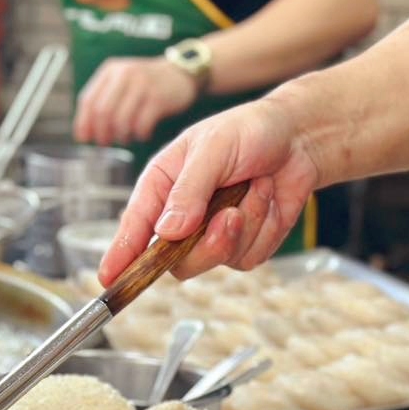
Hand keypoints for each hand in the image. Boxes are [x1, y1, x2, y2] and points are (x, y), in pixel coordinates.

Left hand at [73, 57, 198, 146]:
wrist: (181, 73)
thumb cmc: (146, 84)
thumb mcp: (121, 83)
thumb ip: (102, 101)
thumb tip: (83, 134)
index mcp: (110, 71)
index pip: (88, 100)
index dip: (83, 123)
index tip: (84, 139)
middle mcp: (124, 75)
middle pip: (102, 112)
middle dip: (101, 133)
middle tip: (105, 143)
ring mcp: (142, 85)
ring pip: (121, 120)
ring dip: (121, 136)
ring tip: (125, 138)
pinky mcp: (158, 98)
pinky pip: (141, 125)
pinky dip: (139, 135)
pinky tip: (142, 134)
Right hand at [97, 96, 319, 284]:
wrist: (299, 137)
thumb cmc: (249, 131)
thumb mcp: (213, 148)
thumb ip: (189, 190)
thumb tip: (167, 232)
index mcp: (161, 188)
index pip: (135, 228)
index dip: (121, 255)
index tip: (109, 278)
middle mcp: (181, 217)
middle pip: (175, 261)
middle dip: (206, 244)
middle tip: (229, 216)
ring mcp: (211, 235)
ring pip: (215, 260)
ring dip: (243, 225)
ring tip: (255, 187)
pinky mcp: (242, 245)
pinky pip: (248, 256)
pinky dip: (264, 227)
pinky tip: (267, 196)